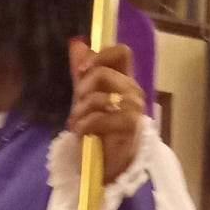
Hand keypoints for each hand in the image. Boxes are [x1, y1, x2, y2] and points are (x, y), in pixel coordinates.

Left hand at [66, 41, 145, 180]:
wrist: (108, 166)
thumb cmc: (98, 132)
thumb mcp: (86, 99)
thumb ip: (83, 74)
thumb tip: (76, 43)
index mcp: (124, 80)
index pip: (121, 52)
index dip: (101, 55)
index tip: (82, 70)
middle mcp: (132, 90)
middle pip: (103, 73)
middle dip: (82, 89)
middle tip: (76, 105)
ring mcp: (133, 108)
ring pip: (98, 97)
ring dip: (80, 112)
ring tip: (76, 124)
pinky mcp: (129, 125)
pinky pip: (99, 117)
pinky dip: (84, 125)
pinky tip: (81, 133)